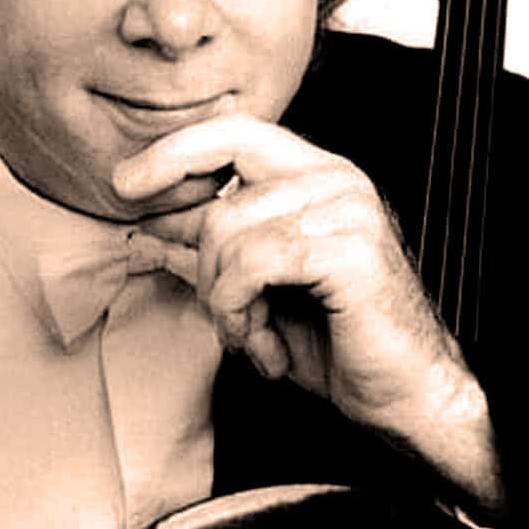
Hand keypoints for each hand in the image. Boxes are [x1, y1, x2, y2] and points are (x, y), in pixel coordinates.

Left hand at [114, 115, 504, 509]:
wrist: (405, 397)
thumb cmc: (333, 340)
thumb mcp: (252, 290)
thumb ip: (203, 253)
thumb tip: (141, 233)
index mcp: (312, 174)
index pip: (230, 132)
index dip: (172, 153)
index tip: (124, 184)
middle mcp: (333, 178)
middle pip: (219, 196)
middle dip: (199, 264)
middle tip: (221, 311)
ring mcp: (346, 209)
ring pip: (228, 234)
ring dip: (225, 303)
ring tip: (253, 335)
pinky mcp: (350, 248)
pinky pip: (252, 264)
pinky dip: (242, 313)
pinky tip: (268, 347)